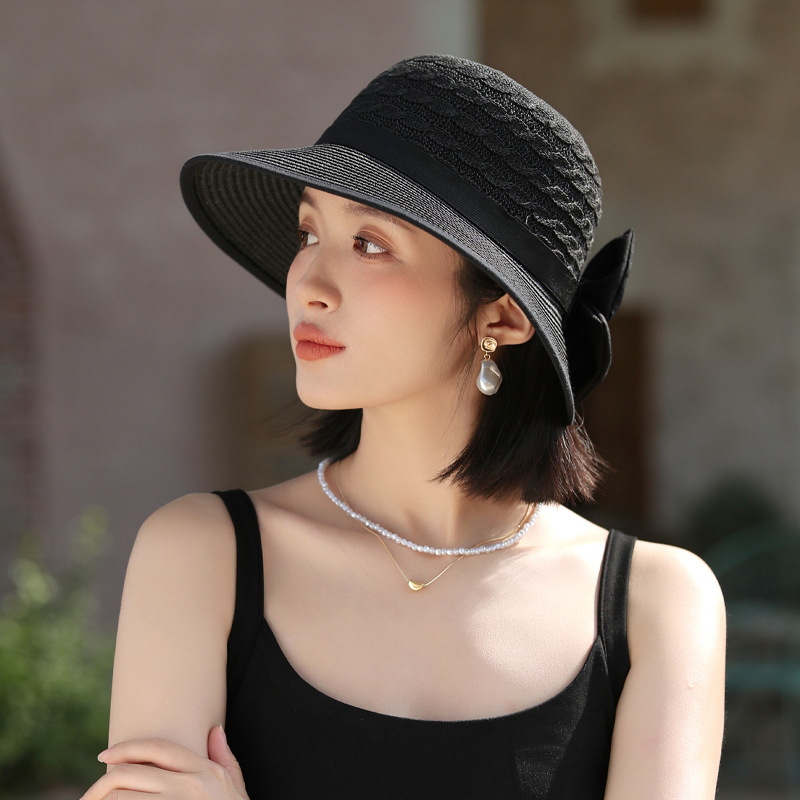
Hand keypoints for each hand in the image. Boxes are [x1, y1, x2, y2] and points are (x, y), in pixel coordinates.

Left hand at [80, 726, 247, 798]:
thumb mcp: (235, 787)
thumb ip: (224, 757)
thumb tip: (214, 730)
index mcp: (204, 771)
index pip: (158, 748)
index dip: (127, 747)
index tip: (105, 755)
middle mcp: (189, 786)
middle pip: (131, 772)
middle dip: (101, 783)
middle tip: (89, 795)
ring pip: (122, 797)